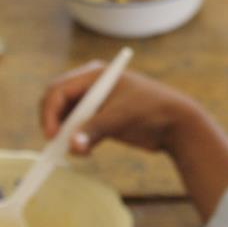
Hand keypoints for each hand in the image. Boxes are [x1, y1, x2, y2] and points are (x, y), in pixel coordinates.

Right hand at [39, 61, 208, 156]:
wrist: (177, 123)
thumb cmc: (152, 110)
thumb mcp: (122, 117)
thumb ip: (95, 130)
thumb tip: (72, 147)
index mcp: (95, 75)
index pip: (59, 89)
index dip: (50, 111)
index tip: (52, 135)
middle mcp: (91, 86)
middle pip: (57, 102)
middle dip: (54, 123)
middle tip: (55, 144)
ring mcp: (95, 103)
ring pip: (66, 118)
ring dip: (65, 135)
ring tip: (78, 151)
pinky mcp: (101, 120)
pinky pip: (78, 130)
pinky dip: (77, 141)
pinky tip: (86, 152)